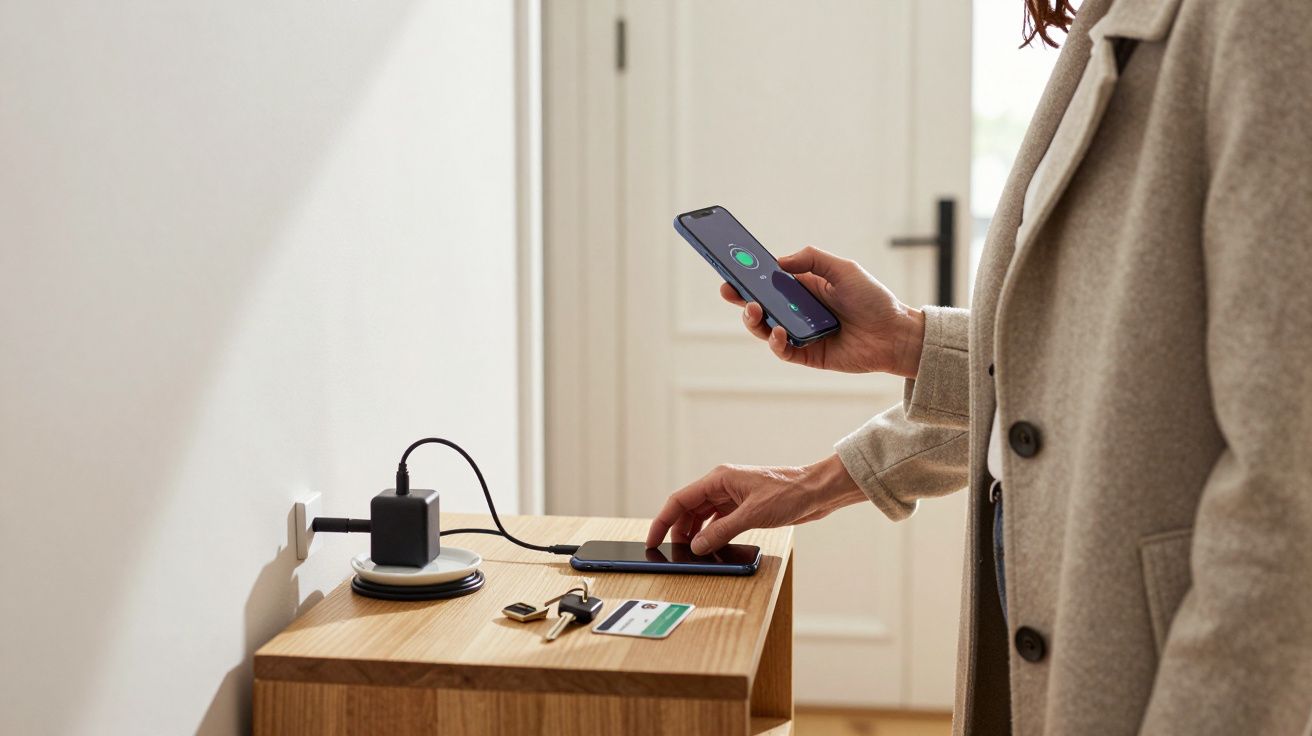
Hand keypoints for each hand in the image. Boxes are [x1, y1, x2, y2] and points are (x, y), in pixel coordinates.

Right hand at [646, 454, 866, 554]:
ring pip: (703, 516)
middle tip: (672, 552)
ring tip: (691, 552)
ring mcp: (733, 496)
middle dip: (678, 529)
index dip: (663, 520)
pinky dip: (712, 534)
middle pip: (688, 508)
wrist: (816, 491)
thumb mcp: (751, 516)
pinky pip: (718, 521)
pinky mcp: (744, 507)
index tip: (653, 538)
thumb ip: (721, 531)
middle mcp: (722, 485)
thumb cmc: (789, 493)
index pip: (680, 500)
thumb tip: (697, 546)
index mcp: (719, 479)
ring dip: (695, 533)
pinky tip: (711, 546)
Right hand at [724, 246, 925, 376]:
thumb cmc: (873, 299)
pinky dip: (775, 341)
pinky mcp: (807, 354)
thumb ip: (812, 259)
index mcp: (804, 287)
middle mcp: (798, 310)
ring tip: (756, 310)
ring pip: (765, 328)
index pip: (769, 280)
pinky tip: (779, 331)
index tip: (731, 267)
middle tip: (729, 290)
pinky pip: (782, 350)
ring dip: (754, 319)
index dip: (749, 275)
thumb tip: (778, 261)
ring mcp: (800, 333)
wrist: (895, 334)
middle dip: (741, 297)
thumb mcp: (844, 269)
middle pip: (761, 304)